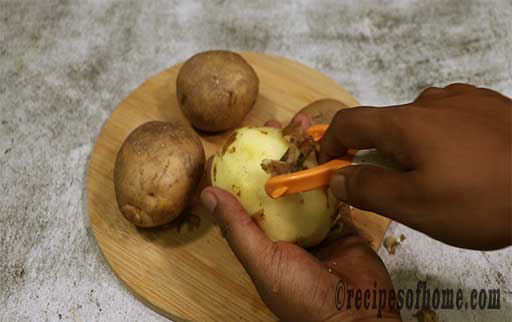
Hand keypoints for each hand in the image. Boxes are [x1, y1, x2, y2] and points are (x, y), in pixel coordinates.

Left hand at [200, 117, 400, 321]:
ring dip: (307, 154)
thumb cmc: (303, 296)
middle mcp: (288, 227)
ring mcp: (317, 223)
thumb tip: (208, 194)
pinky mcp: (343, 222)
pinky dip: (335, 171)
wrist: (357, 315)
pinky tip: (332, 147)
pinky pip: (337, 191)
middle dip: (279, 150)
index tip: (244, 137)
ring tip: (306, 125)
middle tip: (278, 123)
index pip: (249, 195)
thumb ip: (238, 228)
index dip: (245, 165)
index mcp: (264, 237)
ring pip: (308, 182)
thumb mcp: (264, 261)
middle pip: (280, 181)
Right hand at [319, 84, 510, 249]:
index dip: (330, 144)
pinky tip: (463, 162)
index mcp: (405, 123)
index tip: (328, 166)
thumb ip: (368, 189)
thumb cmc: (484, 198)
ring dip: (410, 147)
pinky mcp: (489, 104)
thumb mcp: (415, 205)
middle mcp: (430, 102)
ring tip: (435, 179)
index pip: (349, 122)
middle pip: (384, 124)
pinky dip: (439, 139)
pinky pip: (448, 118)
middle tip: (392, 190)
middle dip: (376, 154)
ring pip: (417, 122)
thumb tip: (337, 177)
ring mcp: (462, 99)